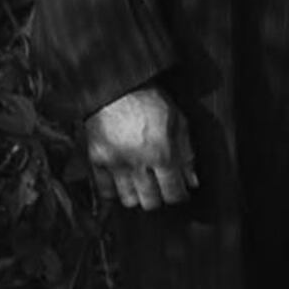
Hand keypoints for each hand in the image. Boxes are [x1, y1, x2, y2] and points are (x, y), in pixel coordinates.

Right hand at [84, 84, 194, 209]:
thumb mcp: (178, 121)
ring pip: (128, 200)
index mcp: (162, 155)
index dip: (180, 196)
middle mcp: (139, 164)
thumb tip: (192, 180)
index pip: (174, 193)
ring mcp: (115, 164)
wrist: (115, 86)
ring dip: (137, 197)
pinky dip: (114, 191)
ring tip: (142, 186)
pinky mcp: (96, 160)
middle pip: (151, 202)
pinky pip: (104, 190)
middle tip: (161, 188)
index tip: (180, 192)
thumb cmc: (149, 100)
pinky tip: (122, 182)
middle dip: (159, 198)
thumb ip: (186, 153)